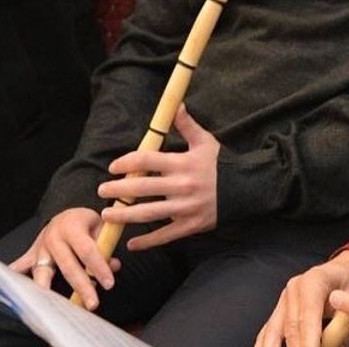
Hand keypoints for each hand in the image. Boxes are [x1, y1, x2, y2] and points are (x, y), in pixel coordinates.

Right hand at [8, 208, 120, 310]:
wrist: (64, 217)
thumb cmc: (84, 223)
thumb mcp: (100, 227)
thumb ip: (106, 247)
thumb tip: (113, 267)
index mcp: (71, 227)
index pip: (87, 250)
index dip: (99, 267)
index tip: (109, 284)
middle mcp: (53, 238)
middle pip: (67, 266)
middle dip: (81, 286)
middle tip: (92, 303)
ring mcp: (40, 248)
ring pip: (42, 271)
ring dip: (48, 289)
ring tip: (53, 306)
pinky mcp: (31, 257)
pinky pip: (21, 268)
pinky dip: (17, 279)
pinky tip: (18, 293)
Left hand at [97, 105, 219, 249]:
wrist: (247, 189)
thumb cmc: (222, 164)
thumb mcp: (205, 142)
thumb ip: (187, 125)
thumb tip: (176, 104)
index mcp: (182, 163)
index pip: (146, 159)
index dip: (126, 162)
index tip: (113, 167)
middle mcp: (181, 186)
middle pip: (141, 187)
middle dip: (117, 190)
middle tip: (101, 191)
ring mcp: (185, 208)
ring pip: (148, 213)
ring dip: (124, 215)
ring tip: (107, 215)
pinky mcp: (191, 225)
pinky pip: (165, 235)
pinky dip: (147, 242)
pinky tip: (131, 244)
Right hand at [255, 250, 348, 346]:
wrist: (344, 273)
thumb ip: (342, 324)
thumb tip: (330, 345)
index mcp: (313, 280)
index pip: (307, 316)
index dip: (308, 340)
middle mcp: (293, 289)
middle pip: (290, 328)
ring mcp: (283, 301)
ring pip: (272, 332)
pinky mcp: (278, 312)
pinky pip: (267, 333)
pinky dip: (267, 345)